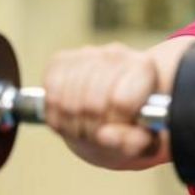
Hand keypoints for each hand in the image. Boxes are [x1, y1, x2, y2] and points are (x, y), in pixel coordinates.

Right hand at [43, 43, 159, 162]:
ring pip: (66, 102)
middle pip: (91, 104)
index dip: (115, 124)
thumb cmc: (135, 123)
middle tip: (98, 135)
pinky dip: (56, 116)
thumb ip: (135, 141)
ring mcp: (86, 54)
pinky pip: (49, 95)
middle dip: (92, 129)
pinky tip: (70, 119)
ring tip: (85, 130)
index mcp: (145, 69)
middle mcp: (116, 54)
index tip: (118, 130)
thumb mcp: (145, 138)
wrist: (117, 104)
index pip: (121, 102)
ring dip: (72, 126)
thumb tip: (105, 136)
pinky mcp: (60, 60)